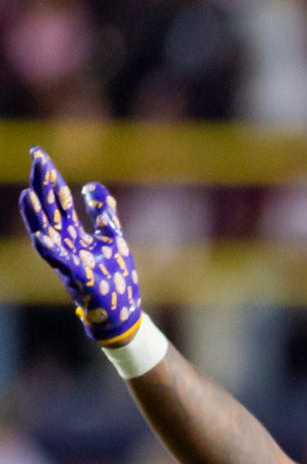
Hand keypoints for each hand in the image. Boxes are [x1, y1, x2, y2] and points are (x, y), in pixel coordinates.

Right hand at [19, 149, 144, 346]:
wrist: (123, 310)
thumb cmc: (115, 275)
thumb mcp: (112, 237)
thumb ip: (102, 213)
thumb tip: (92, 186)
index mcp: (73, 233)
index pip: (58, 199)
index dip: (50, 176)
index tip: (38, 153)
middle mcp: (65, 243)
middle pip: (49, 208)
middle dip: (42, 185)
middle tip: (36, 159)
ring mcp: (68, 260)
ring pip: (46, 234)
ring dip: (36, 216)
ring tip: (28, 195)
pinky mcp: (77, 277)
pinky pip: (60, 262)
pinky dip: (50, 249)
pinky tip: (40, 237)